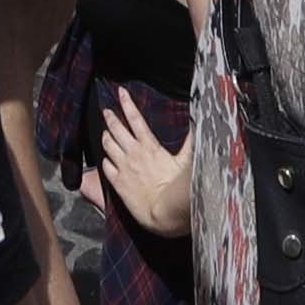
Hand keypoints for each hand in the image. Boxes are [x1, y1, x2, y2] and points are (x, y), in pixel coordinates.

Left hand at [98, 90, 196, 241]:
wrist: (163, 212)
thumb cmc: (176, 188)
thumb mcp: (186, 162)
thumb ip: (190, 143)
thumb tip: (199, 126)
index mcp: (149, 146)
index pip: (135, 118)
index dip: (127, 103)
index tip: (120, 92)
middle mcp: (133, 153)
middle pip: (117, 129)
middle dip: (111, 117)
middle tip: (106, 110)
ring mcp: (124, 167)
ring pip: (108, 145)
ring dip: (106, 136)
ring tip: (105, 132)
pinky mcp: (118, 182)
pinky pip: (106, 167)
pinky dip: (105, 160)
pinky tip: (106, 159)